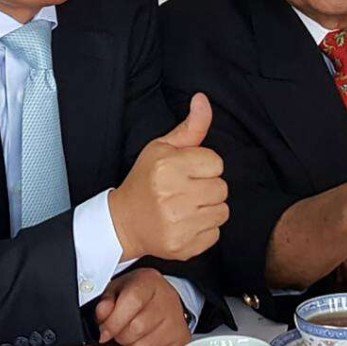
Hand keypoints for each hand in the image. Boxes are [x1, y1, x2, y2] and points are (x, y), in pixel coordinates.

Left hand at [95, 268, 191, 345]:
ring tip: (134, 336)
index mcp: (150, 282)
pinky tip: (144, 344)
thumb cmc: (139, 296)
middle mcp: (168, 301)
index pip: (133, 301)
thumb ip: (106, 301)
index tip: (104, 331)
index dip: (113, 320)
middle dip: (120, 335)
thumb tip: (102, 313)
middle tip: (121, 329)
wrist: (163, 302)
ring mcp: (178, 324)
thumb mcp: (117, 289)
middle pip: (136, 328)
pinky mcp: (181, 345)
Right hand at [109, 93, 228, 261]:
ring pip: (222, 211)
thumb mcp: (162, 148)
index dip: (203, 166)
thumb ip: (190, 127)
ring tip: (187, 206)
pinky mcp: (183, 246)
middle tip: (186, 190)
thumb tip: (203, 99)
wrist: (124, 222)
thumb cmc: (145, 181)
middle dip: (207, 187)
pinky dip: (204, 229)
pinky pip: (215, 233)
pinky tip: (186, 223)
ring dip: (208, 208)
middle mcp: (173, 195)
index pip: (216, 163)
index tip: (186, 172)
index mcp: (168, 167)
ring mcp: (178, 224)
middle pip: (222, 188)